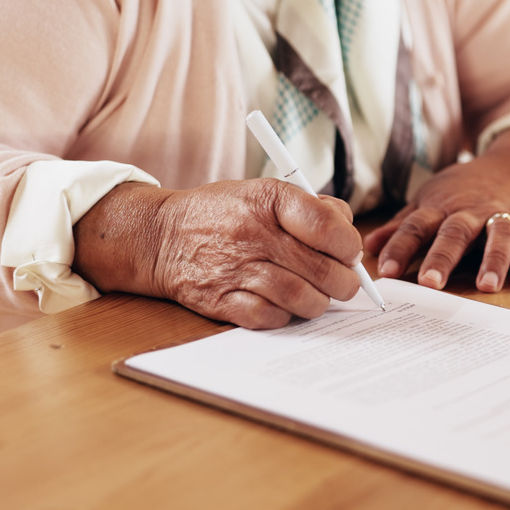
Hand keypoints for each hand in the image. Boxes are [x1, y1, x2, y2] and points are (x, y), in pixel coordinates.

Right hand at [72, 179, 362, 328]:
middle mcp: (254, 234)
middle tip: (343, 284)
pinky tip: (284, 306)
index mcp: (270, 200)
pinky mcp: (221, 301)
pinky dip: (285, 316)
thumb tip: (348, 233)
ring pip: (302, 298)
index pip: (328, 226)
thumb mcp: (265, 191)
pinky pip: (270, 318)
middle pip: (322, 269)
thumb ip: (312, 207)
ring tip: (316, 296)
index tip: (349, 253)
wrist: (160, 237)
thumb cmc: (224, 213)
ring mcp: (236, 269)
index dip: (348, 245)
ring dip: (318, 303)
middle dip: (344, 283)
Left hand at [365, 126, 509, 292]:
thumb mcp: (432, 198)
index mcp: (442, 207)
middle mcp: (472, 211)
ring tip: (486, 285)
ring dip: (493, 259)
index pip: (417, 226)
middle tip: (429, 283)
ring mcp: (504, 215)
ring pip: (498, 235)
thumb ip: (404, 225)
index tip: (386, 271)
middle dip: (442, 257)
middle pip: (455, 233)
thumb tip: (370, 245)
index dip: (400, 247)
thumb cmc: (469, 188)